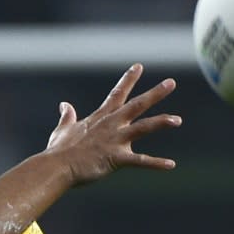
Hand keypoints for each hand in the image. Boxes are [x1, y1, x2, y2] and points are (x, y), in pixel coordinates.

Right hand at [46, 63, 180, 184]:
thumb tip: (64, 104)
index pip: (117, 94)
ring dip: (161, 122)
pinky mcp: (116, 158)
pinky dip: (156, 163)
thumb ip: (67, 116)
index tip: (139, 66)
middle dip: (155, 94)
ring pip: (143, 127)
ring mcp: (115, 140)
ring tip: (178, 120)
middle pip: (137, 105)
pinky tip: (171, 164)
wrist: (56, 167)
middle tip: (171, 83)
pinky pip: (140, 161)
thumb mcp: (62, 129)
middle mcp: (111, 125)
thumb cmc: (59, 151)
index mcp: (100, 118)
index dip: (129, 80)